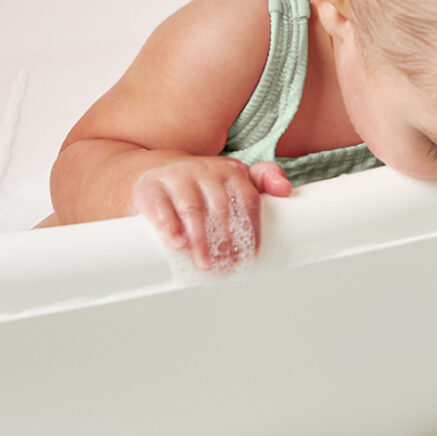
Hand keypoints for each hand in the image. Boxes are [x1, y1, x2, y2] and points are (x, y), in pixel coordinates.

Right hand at [132, 157, 290, 269]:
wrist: (156, 174)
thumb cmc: (202, 185)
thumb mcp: (233, 180)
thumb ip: (263, 181)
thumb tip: (286, 190)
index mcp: (230, 170)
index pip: (248, 200)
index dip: (252, 230)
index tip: (250, 256)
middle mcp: (204, 170)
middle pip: (221, 207)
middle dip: (227, 240)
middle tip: (228, 265)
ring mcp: (176, 177)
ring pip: (191, 208)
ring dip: (201, 239)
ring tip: (205, 264)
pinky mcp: (150, 187)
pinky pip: (159, 206)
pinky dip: (168, 226)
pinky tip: (177, 243)